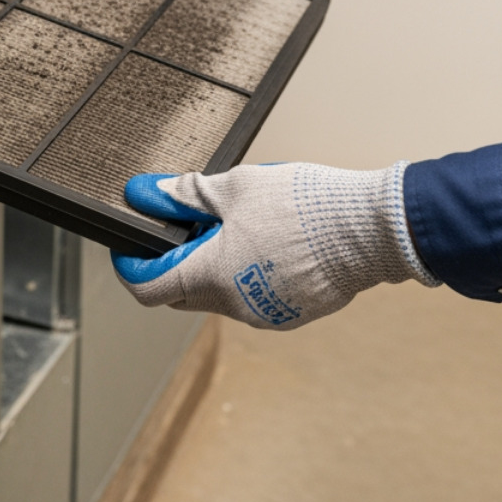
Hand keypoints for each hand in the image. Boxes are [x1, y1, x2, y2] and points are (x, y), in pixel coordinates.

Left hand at [112, 162, 439, 330]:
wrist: (370, 229)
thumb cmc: (304, 205)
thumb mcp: (236, 186)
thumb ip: (187, 195)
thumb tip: (149, 195)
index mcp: (213, 275)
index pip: (148, 288)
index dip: (132, 266)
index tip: (131, 246)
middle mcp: (235, 305)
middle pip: (182, 293)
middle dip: (177, 262)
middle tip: (192, 224)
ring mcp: (266, 315)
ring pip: (221, 295)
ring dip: (217, 266)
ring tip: (242, 226)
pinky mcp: (293, 314)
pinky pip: (255, 297)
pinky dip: (250, 274)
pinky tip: (271, 243)